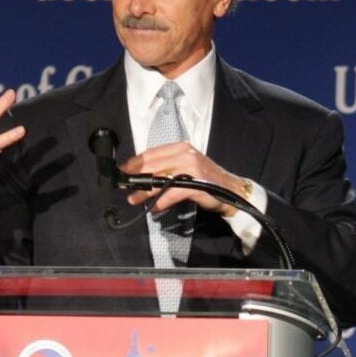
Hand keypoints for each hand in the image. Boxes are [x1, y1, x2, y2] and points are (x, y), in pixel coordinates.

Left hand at [118, 142, 245, 215]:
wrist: (232, 191)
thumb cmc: (207, 180)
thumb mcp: (187, 168)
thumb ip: (168, 167)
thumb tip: (143, 175)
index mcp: (181, 148)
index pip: (152, 152)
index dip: (135, 162)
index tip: (123, 170)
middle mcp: (186, 154)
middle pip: (153, 165)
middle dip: (135, 177)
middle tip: (123, 186)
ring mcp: (191, 168)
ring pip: (160, 179)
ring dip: (144, 191)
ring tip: (133, 199)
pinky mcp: (196, 184)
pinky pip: (172, 194)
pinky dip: (161, 202)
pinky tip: (155, 208)